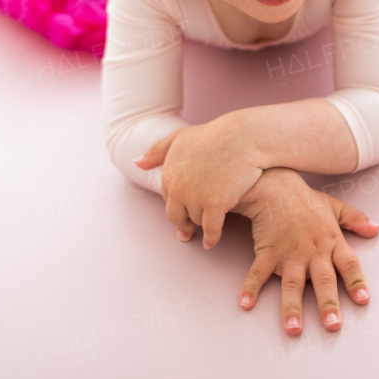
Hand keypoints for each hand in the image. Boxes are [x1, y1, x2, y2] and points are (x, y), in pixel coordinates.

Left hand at [134, 116, 264, 250]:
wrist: (242, 138)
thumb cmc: (213, 135)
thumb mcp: (180, 138)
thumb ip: (157, 151)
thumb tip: (137, 163)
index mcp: (169, 173)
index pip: (168, 198)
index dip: (177, 203)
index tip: (182, 211)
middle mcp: (178, 187)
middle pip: (176, 215)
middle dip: (183, 222)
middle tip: (188, 230)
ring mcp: (196, 197)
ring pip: (195, 220)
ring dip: (202, 223)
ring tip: (209, 225)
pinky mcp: (215, 204)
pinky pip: (210, 229)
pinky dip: (211, 238)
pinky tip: (211, 242)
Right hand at [233, 168, 378, 335]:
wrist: (274, 186)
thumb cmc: (305, 200)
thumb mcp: (334, 207)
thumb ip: (355, 219)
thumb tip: (376, 228)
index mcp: (331, 241)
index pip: (349, 264)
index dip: (356, 282)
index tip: (363, 300)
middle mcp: (313, 251)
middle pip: (323, 280)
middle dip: (328, 303)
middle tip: (333, 326)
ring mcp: (289, 253)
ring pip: (292, 284)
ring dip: (292, 307)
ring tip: (294, 329)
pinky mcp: (268, 252)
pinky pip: (259, 272)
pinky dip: (251, 287)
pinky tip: (245, 303)